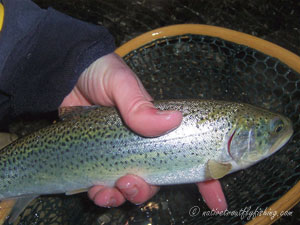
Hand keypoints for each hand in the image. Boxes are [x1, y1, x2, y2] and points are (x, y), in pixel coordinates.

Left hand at [60, 52, 226, 210]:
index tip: (217, 200)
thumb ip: (141, 104)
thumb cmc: (101, 74)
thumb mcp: (121, 83)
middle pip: (156, 180)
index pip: (188, 155)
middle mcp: (142, 146)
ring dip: (124, 196)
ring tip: (111, 188)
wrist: (67, 77)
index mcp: (157, 128)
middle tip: (132, 182)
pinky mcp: (99, 162)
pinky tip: (96, 189)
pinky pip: (106, 188)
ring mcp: (120, 156)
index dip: (206, 178)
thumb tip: (173, 120)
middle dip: (147, 190)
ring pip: (132, 188)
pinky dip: (104, 196)